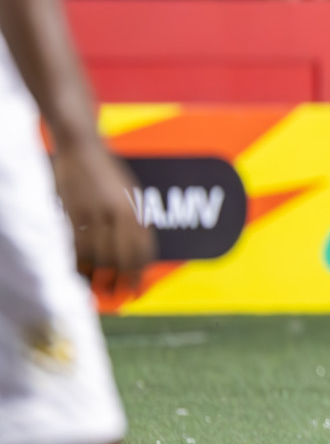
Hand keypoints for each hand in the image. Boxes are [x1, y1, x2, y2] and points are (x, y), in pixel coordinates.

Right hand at [53, 140, 154, 294]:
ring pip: (98, 254)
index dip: (139, 274)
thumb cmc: (108, 173)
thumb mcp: (129, 194)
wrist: (83, 149)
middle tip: (117, 294)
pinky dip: (79, 261)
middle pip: (122, 257)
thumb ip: (133, 220)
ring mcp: (94, 213)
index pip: (142, 250)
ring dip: (98, 274)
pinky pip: (77, 244)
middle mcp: (117, 213)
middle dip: (121, 280)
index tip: (137, 290)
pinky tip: (81, 270)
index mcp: (134, 209)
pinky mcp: (73, 212)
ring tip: (97, 285)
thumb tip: (136, 251)